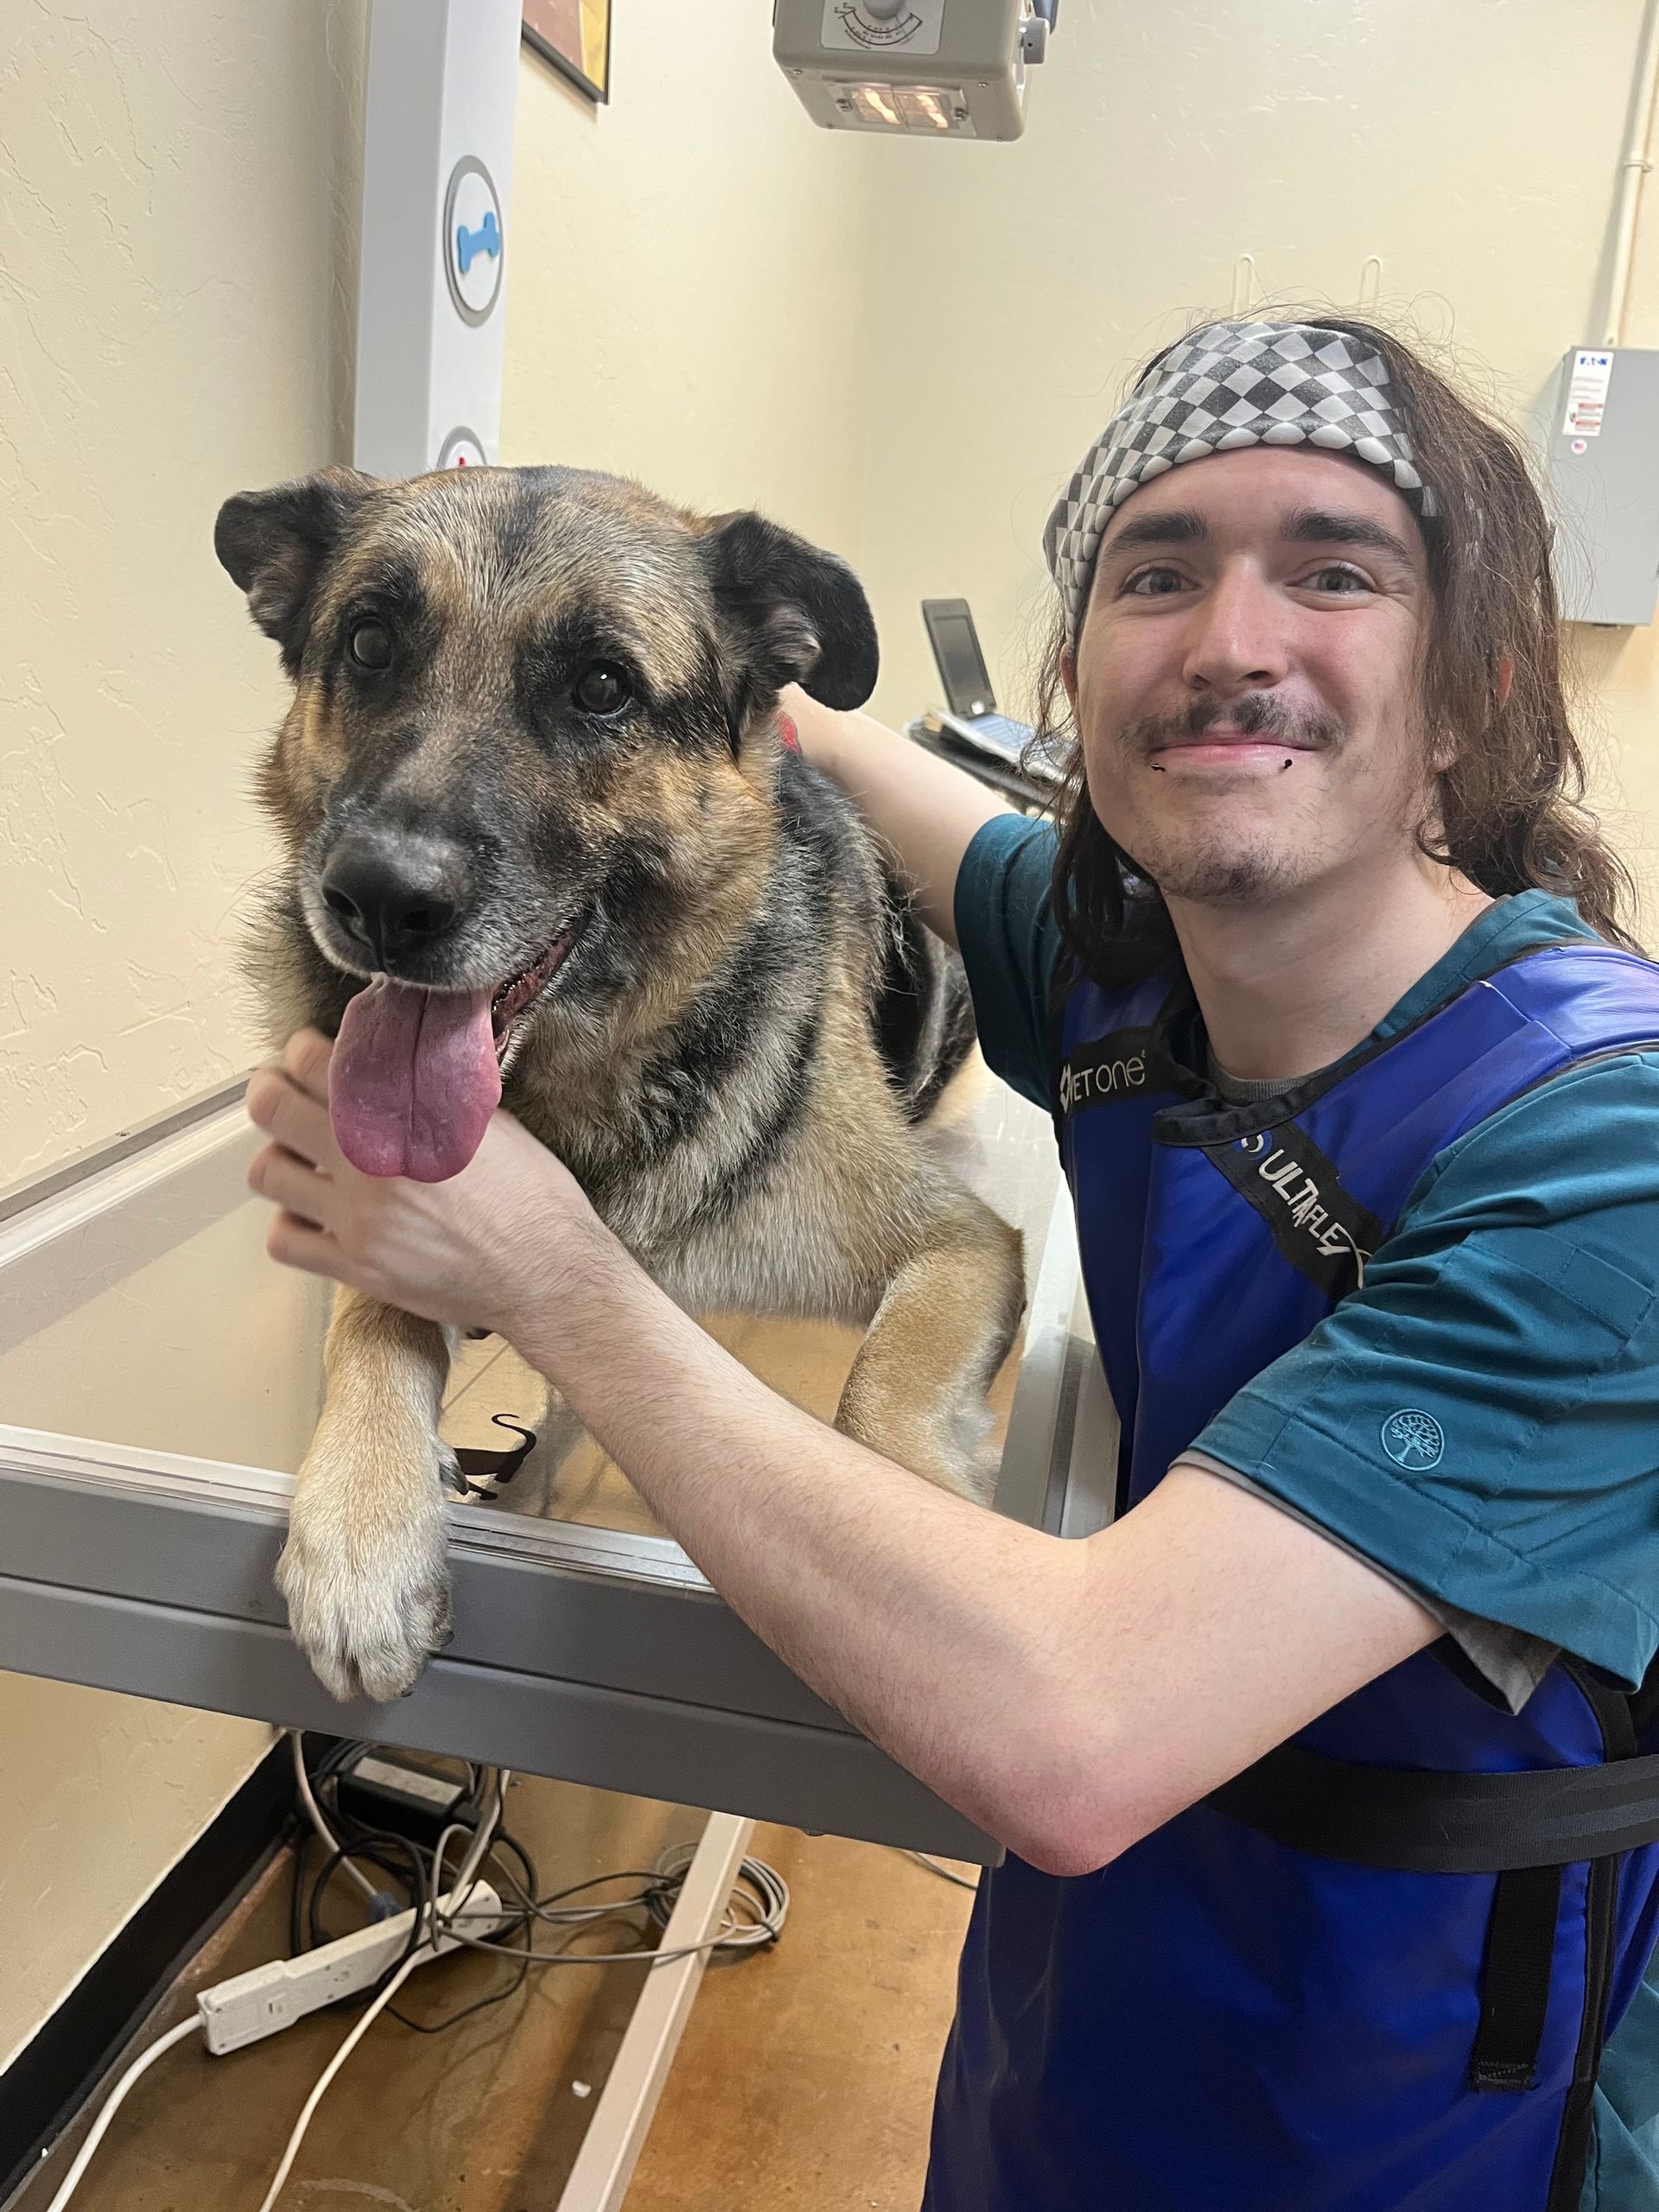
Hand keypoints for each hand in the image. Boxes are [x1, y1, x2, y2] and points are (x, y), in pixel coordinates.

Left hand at [246, 1029, 598, 1337]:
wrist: (548, 1274)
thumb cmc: (532, 1198)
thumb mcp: (491, 1123)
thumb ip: (436, 1091)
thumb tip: (406, 1058)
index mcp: (403, 1119)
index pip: (317, 1061)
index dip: (304, 1050)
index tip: (310, 1053)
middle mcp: (368, 1166)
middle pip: (273, 1108)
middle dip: (271, 1090)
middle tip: (283, 1091)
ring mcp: (355, 1221)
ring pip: (269, 1173)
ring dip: (279, 1156)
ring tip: (301, 1157)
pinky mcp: (355, 1269)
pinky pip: (284, 1241)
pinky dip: (290, 1222)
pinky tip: (315, 1214)